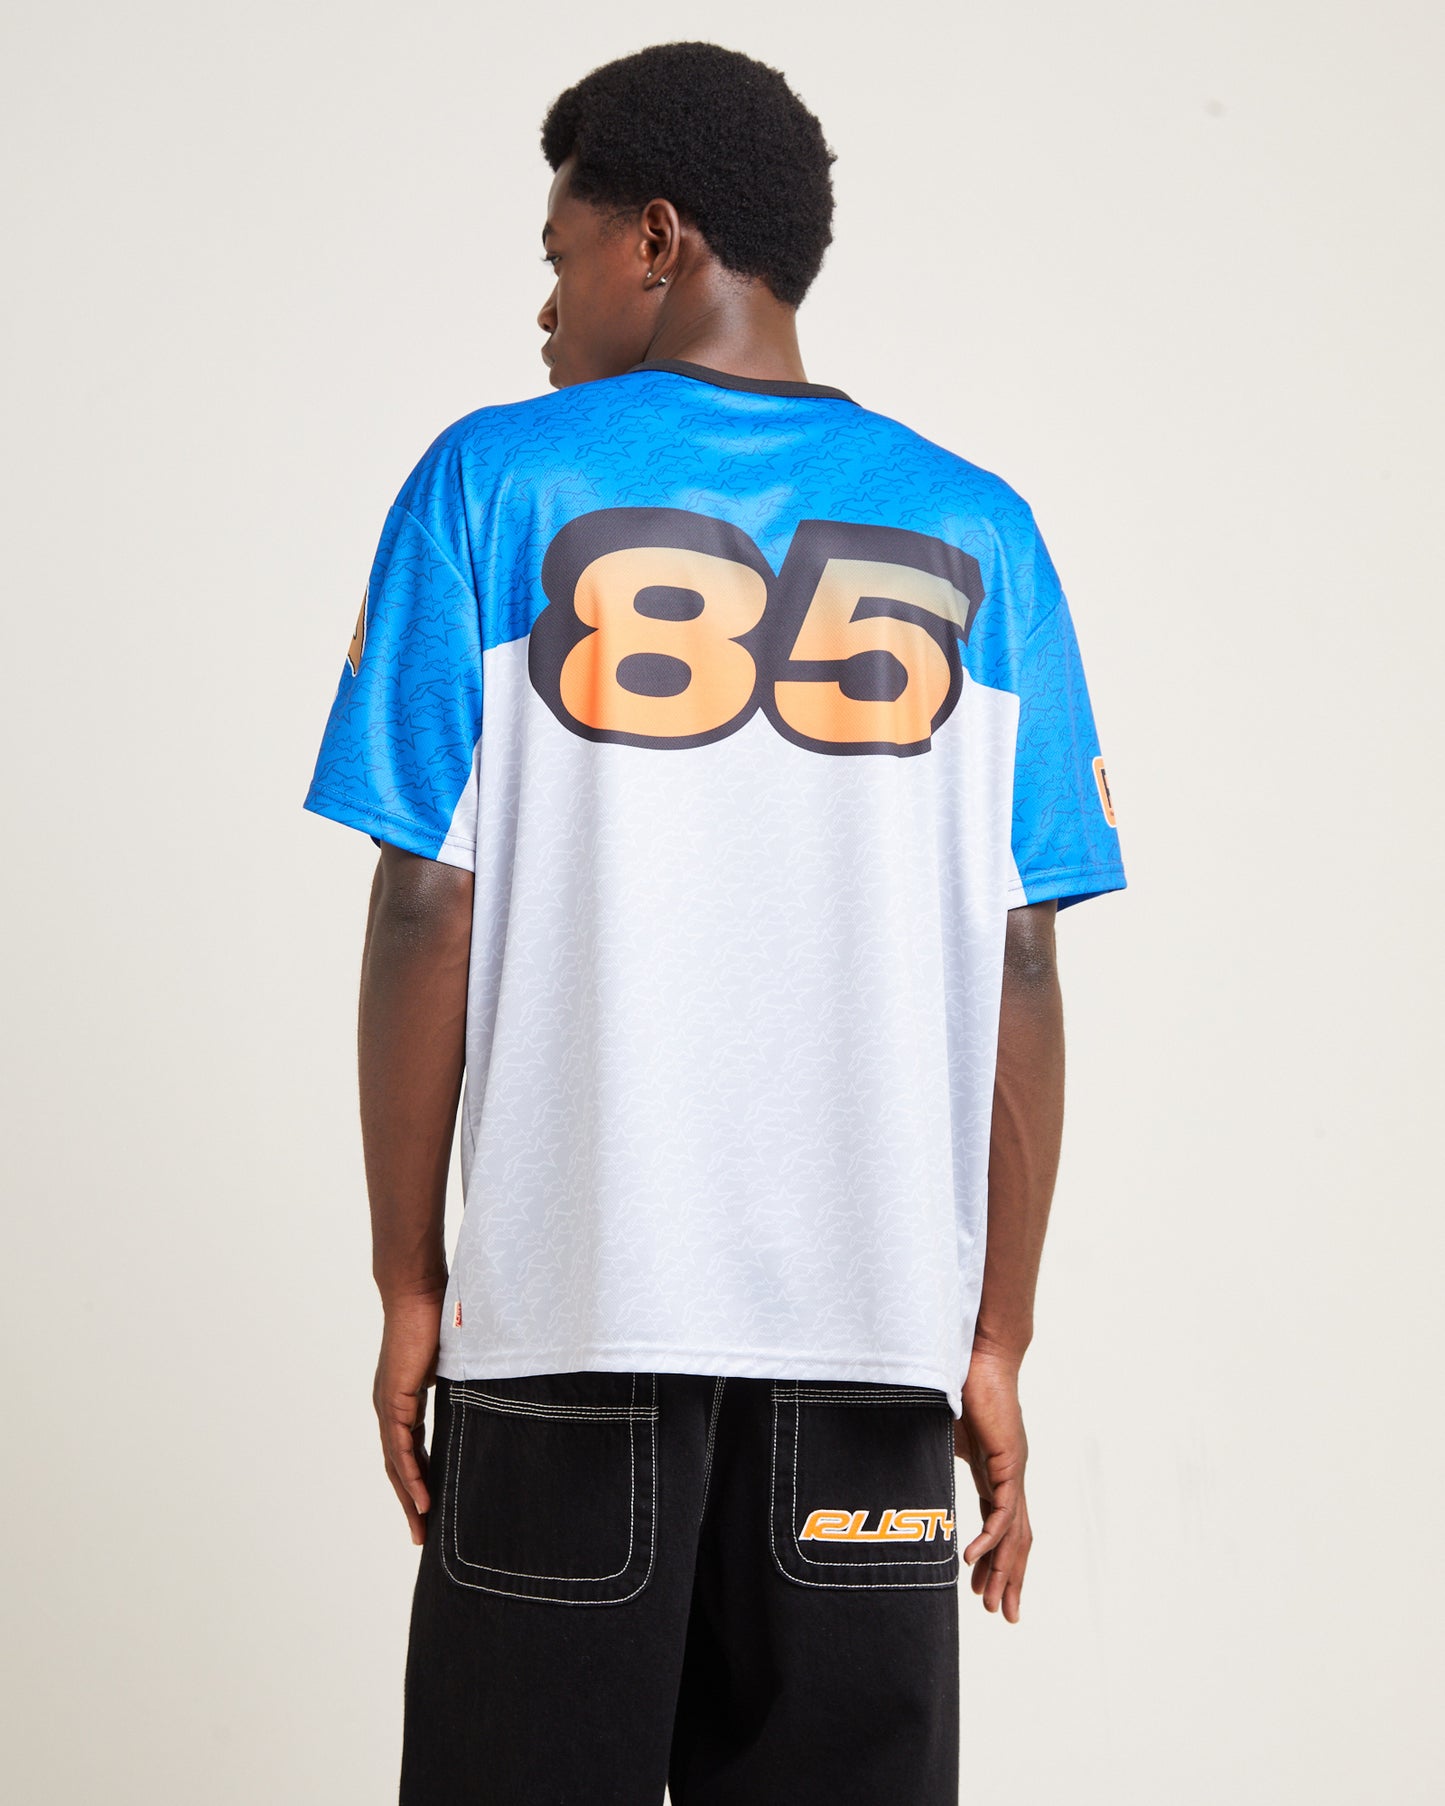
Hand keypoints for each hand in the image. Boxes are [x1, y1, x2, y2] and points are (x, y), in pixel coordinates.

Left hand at [373, 1289, 443, 1543]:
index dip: (419, 1480)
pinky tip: (421, 1500)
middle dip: (411, 1502)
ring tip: (422, 1528)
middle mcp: (391, 1408)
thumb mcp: (455, 1363)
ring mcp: (389, 1406)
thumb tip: (489, 1395)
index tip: (431, 1508)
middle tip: (422, 1536)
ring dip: (409, 1499)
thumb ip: (463, 1384)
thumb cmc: (439, 1317)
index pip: (410, 1451)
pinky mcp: (393, 1401)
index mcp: (404, 1400)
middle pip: (399, 1467)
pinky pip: (401, 1448)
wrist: (418, 1291)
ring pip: (397, 1464)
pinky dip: (411, 1477)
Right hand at [954, 1346, 1032, 1621]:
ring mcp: (1013, 1472)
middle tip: (1004, 1614)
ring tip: (992, 1602)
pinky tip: (975, 1561)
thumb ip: (931, 1456)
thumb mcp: (943, 1434)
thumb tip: (902, 1467)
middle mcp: (1010, 1477)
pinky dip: (991, 1540)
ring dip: (1003, 1570)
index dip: (994, 1558)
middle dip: (1009, 1578)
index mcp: (996, 1472)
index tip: (982, 1588)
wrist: (982, 1355)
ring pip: (1013, 1534)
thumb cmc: (962, 1385)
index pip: (1001, 1525)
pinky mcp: (1008, 1463)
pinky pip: (1003, 1512)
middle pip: (1016, 1540)